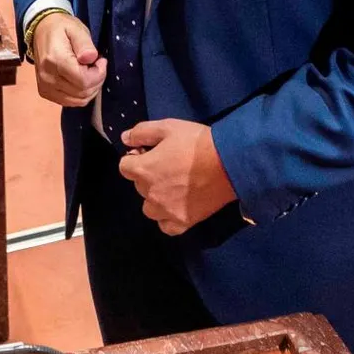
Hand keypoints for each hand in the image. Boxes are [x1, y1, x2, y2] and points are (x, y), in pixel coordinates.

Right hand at [32, 11, 104, 106]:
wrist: (41, 30)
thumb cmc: (61, 28)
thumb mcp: (76, 29)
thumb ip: (85, 44)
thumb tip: (90, 58)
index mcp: (55, 60)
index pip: (84, 81)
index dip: (99, 73)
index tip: (101, 60)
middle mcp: (47, 77)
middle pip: (82, 92)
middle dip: (96, 80)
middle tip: (97, 65)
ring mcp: (45, 87)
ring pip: (78, 100)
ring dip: (90, 88)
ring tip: (89, 71)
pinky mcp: (45, 92)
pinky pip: (70, 102)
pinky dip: (80, 94)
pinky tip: (81, 79)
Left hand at [118, 119, 236, 235]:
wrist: (229, 163)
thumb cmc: (196, 142)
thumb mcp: (167, 127)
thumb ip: (141, 132)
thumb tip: (124, 139)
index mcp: (143, 170)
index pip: (124, 167)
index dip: (136, 158)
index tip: (150, 153)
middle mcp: (149, 194)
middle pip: (139, 186)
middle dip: (148, 175)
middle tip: (169, 166)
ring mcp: (165, 211)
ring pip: (149, 208)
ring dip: (156, 198)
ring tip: (174, 187)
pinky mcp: (183, 222)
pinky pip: (166, 226)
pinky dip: (168, 218)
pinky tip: (178, 206)